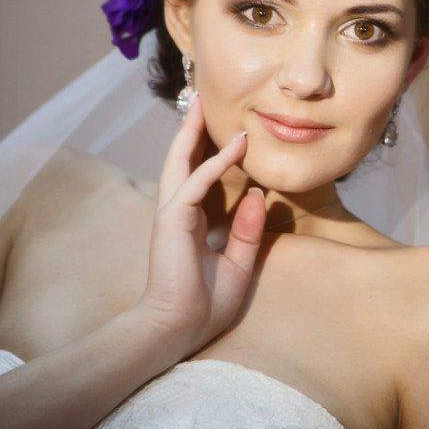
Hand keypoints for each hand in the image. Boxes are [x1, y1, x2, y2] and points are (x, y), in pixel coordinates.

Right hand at [129, 96, 266, 360]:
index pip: (198, 176)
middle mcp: (178, 212)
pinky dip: (216, 162)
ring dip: (195, 131)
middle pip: (184, 159)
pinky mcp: (172, 220)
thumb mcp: (239, 263)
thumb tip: (257, 195)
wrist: (180, 330)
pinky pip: (197, 182)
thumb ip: (247, 230)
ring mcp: (172, 213)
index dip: (209, 151)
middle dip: (193, 129)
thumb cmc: (205, 304)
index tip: (226, 130)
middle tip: (203, 98)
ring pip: (182, 161)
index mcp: (190, 221)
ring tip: (204, 102)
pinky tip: (237, 145)